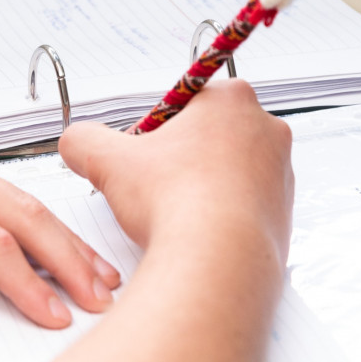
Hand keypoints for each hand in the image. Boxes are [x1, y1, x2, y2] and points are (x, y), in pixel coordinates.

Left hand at [0, 118, 120, 328]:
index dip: (28, 286)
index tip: (56, 320)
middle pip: (25, 217)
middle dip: (70, 261)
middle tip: (104, 302)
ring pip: (24, 202)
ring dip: (66, 239)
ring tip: (102, 276)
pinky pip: (7, 195)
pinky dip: (43, 222)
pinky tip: (58, 241)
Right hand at [59, 79, 292, 261]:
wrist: (217, 261)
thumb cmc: (176, 202)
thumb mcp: (108, 160)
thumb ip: (83, 140)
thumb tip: (76, 142)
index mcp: (230, 100)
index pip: (182, 104)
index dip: (152, 132)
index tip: (140, 157)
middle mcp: (266, 129)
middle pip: (206, 136)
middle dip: (178, 159)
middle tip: (152, 187)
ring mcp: (281, 172)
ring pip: (225, 172)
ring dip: (197, 187)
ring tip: (173, 214)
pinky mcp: (284, 210)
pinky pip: (241, 205)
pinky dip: (218, 215)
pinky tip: (196, 232)